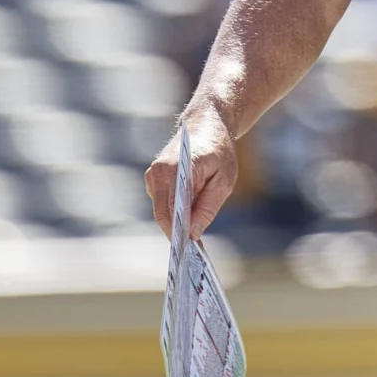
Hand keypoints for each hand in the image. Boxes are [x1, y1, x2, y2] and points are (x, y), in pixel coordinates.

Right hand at [145, 108, 237, 240]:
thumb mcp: (224, 180)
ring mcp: (152, 176)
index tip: (189, 251)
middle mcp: (158, 173)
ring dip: (177, 222)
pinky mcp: (153, 179)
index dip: (179, 233)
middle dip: (177, 233)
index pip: (171, 211)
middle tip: (194, 251)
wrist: (206, 124)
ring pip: (162, 210)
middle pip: (163, 214)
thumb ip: (207, 207)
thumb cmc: (219, 151)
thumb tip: (192, 233)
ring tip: (195, 235)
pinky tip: (190, 216)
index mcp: (175, 170)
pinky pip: (162, 203)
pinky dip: (175, 211)